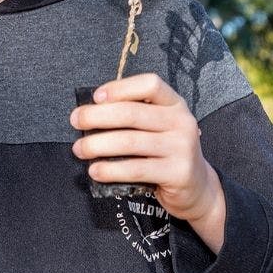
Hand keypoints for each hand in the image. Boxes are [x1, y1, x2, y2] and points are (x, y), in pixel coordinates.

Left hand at [70, 73, 225, 252]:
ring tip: (79, 150)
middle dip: (97, 116)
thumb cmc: (166, 151)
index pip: (150, 85)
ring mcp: (182, 147)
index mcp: (175, 104)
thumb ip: (134, 116)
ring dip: (97, 145)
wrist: (196, 187)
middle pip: (132, 113)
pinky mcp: (178, 173)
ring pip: (130, 142)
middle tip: (75, 122)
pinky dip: (110, 170)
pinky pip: (136, 169)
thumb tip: (90, 113)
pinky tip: (95, 171)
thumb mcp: (158, 126)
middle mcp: (182, 121)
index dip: (120, 87)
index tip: (96, 97)